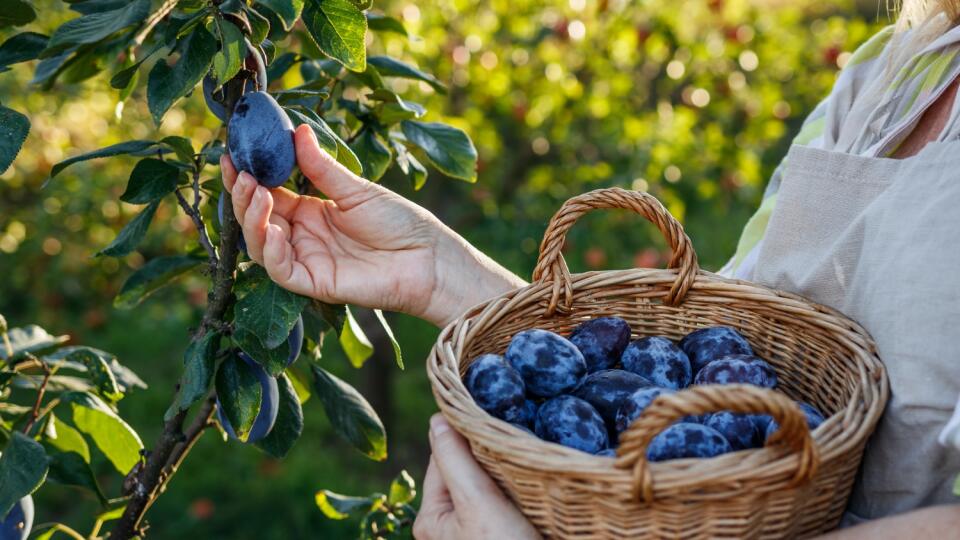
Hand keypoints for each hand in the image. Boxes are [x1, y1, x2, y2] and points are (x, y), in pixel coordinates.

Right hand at [222, 125, 524, 325]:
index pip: (268, 193)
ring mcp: (307, 259)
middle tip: (241, 173)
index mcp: (310, 211)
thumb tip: (298, 132)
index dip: (248, 176)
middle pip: (258, 218)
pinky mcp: (314, 282)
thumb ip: (323, 168)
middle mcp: (303, 236)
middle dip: (244, 195)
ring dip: (252, 219)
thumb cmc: (401, 223)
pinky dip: (270, 251)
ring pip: (261, 244)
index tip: (232, 155)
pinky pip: (281, 270)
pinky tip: (271, 229)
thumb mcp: (357, 189)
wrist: (428, 258)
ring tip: (256, 193)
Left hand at [414, 414, 540, 539]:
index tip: (487, 414)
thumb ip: (454, 459)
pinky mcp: (503, 530)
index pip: (442, 458)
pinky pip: (506, 498)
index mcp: (431, 517)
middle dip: (487, 453)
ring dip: (505, 468)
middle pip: (465, 470)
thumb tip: (438, 418)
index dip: (462, 435)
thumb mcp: (476, 501)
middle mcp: (450, 523)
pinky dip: (518, 485)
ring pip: (487, 482)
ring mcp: (476, 528)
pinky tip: (534, 477)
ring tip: (525, 454)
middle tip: (513, 436)